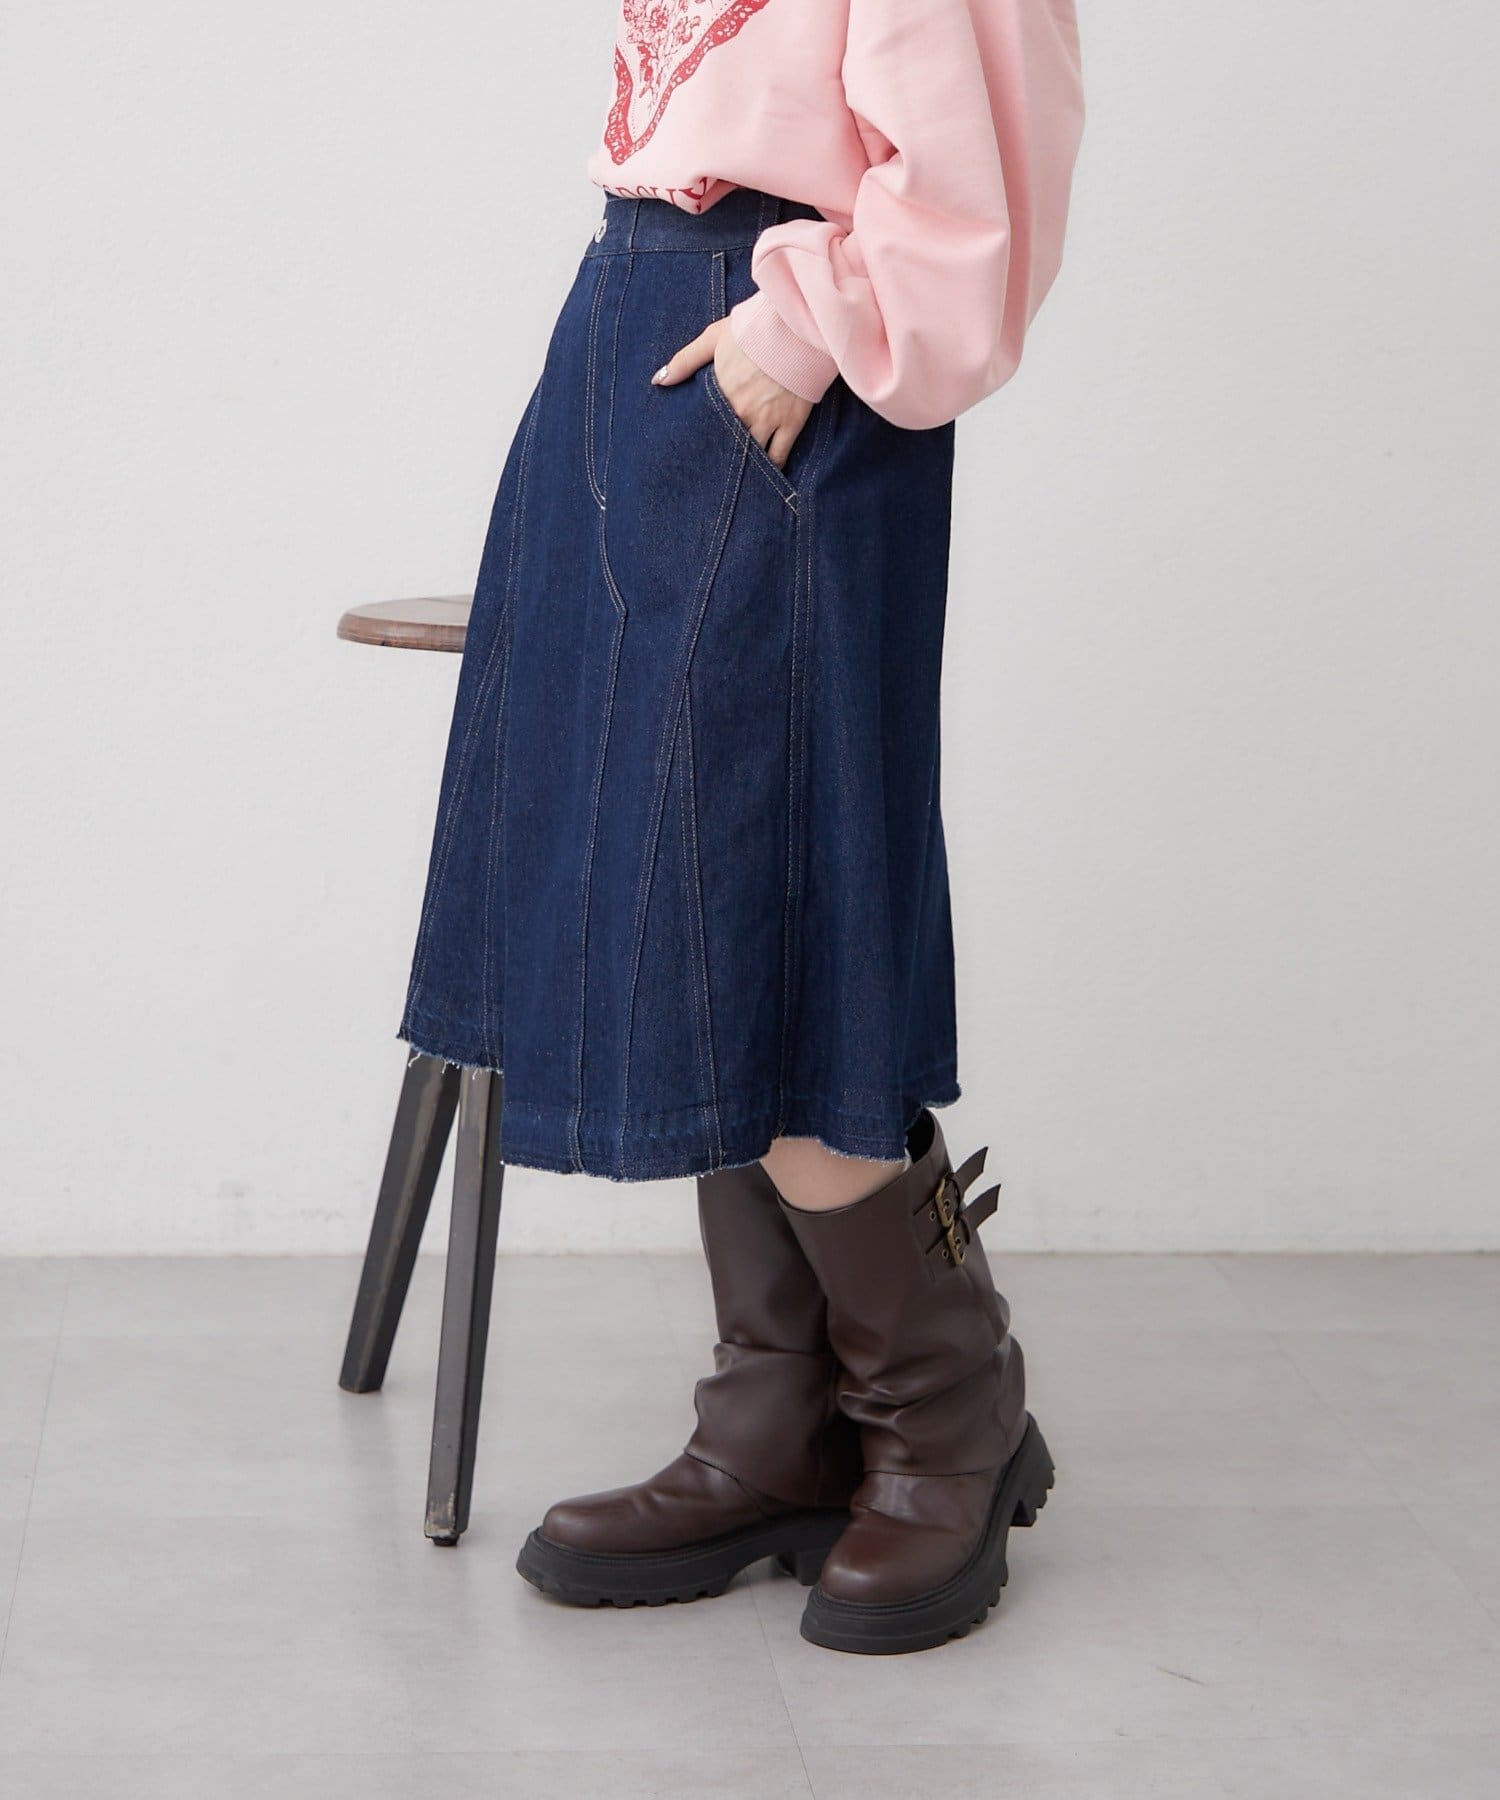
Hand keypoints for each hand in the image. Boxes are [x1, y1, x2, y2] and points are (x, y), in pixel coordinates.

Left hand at [653, 318, 812, 469]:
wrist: (797, 326)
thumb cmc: (755, 329)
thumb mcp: (714, 337)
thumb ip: (685, 360)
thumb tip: (658, 381)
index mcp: (721, 394)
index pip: (704, 428)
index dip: (700, 441)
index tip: (694, 450)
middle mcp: (742, 413)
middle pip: (727, 446)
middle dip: (720, 457)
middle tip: (714, 471)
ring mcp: (767, 421)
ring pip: (752, 455)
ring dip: (745, 464)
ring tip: (738, 474)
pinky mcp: (791, 423)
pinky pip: (779, 455)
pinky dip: (772, 467)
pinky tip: (766, 471)